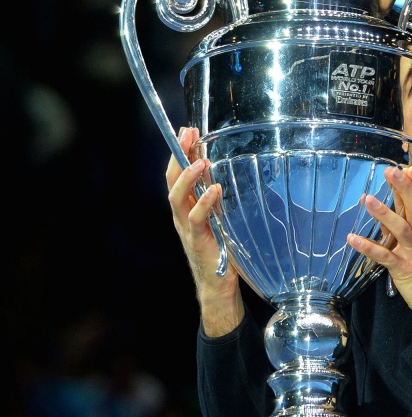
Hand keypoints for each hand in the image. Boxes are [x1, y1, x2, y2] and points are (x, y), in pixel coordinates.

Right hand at [166, 127, 243, 334]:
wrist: (218, 287)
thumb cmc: (223, 252)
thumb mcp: (223, 219)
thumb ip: (222, 200)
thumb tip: (235, 173)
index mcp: (187, 208)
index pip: (178, 174)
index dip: (182, 152)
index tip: (190, 130)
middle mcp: (181, 216)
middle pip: (171, 180)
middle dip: (179, 155)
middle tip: (188, 133)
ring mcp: (187, 229)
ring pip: (176, 198)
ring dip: (187, 177)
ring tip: (200, 160)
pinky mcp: (198, 242)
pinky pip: (196, 219)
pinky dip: (204, 203)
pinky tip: (215, 189)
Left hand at [349, 164, 411, 319]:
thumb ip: (410, 227)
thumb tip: (392, 209)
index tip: (409, 167)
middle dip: (404, 189)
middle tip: (392, 171)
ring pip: (400, 229)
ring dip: (383, 213)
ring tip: (367, 199)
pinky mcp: (402, 269)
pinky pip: (383, 256)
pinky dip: (367, 247)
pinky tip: (352, 239)